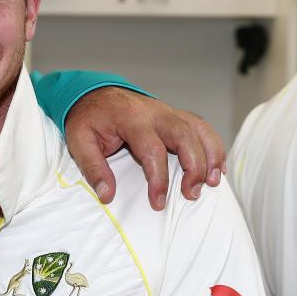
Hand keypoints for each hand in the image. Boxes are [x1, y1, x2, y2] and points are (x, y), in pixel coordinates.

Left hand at [64, 87, 225, 210]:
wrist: (91, 93)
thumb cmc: (87, 117)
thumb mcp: (79, 141)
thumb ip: (93, 168)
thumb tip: (107, 196)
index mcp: (131, 119)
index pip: (152, 151)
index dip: (158, 180)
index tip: (158, 202)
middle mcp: (154, 112)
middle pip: (184, 137)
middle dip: (194, 167)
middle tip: (191, 194)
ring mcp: (166, 112)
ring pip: (199, 129)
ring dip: (211, 155)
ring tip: (214, 182)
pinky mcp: (172, 115)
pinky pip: (199, 127)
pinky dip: (212, 145)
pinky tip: (217, 165)